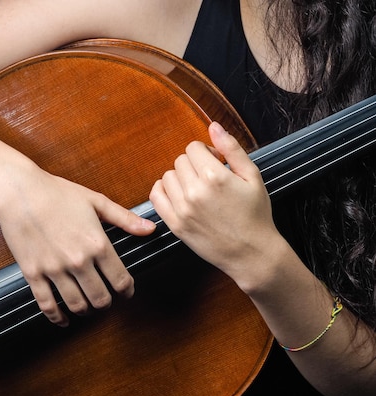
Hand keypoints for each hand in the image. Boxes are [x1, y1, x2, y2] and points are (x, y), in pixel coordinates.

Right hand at [0, 167, 155, 325]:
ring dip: (85, 310)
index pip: (121, 280)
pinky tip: (63, 320)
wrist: (18, 190)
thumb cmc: (55, 192)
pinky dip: (57, 317)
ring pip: (76, 305)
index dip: (127, 291)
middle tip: (106, 299)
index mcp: (97, 243)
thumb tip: (150, 229)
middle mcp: (78, 260)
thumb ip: (124, 218)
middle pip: (100, 298)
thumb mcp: (95, 201)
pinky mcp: (33, 273)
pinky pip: (47, 304)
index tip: (126, 292)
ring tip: (87, 307)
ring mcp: (54, 269)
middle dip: (107, 303)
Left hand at [149, 122, 278, 287]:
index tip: (216, 163)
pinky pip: (156, 196)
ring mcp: (182, 209)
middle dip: (194, 165)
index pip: (193, 148)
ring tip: (196, 189)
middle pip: (180, 161)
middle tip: (209, 178)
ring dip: (180, 178)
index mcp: (215, 176)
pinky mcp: (174, 224)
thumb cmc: (255, 215)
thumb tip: (214, 126)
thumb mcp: (252, 177)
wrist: (251, 253)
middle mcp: (195, 191)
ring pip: (167, 176)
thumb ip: (232, 149)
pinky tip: (178, 195)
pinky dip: (163, 191)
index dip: (205, 152)